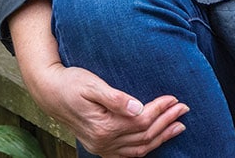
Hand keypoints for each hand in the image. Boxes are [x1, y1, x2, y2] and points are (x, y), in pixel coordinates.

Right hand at [8, 0, 188, 155]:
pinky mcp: (100, 147)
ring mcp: (101, 148)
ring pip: (139, 148)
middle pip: (144, 135)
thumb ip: (115, 98)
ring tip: (178, 126)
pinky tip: (155, 141)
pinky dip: (144, 149)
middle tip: (184, 108)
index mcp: (104, 126)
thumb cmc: (71, 83)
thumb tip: (138, 107)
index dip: (161, 109)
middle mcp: (103, 142)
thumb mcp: (92, 85)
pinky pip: (127, 155)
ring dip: (161, 137)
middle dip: (167, 122)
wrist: (50, 93)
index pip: (142, 120)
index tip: (175, 98)